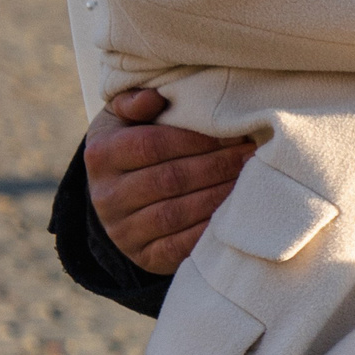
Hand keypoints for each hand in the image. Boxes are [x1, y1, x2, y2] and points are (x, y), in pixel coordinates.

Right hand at [85, 88, 252, 274]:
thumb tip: (153, 98)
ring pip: (176, 213)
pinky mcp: (145, 256)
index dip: (196, 140)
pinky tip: (237, 215)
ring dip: (219, 197)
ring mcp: (123, 230)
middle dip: (217, 166)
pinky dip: (211, 231)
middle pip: (169, 179)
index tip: (234, 134)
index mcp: (101, 154)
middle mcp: (106, 195)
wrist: (121, 200)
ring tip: (253, 181)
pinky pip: (180, 246)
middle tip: (253, 156)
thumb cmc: (134, 146)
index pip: (151, 145)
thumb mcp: (124, 120)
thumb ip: (134, 103)